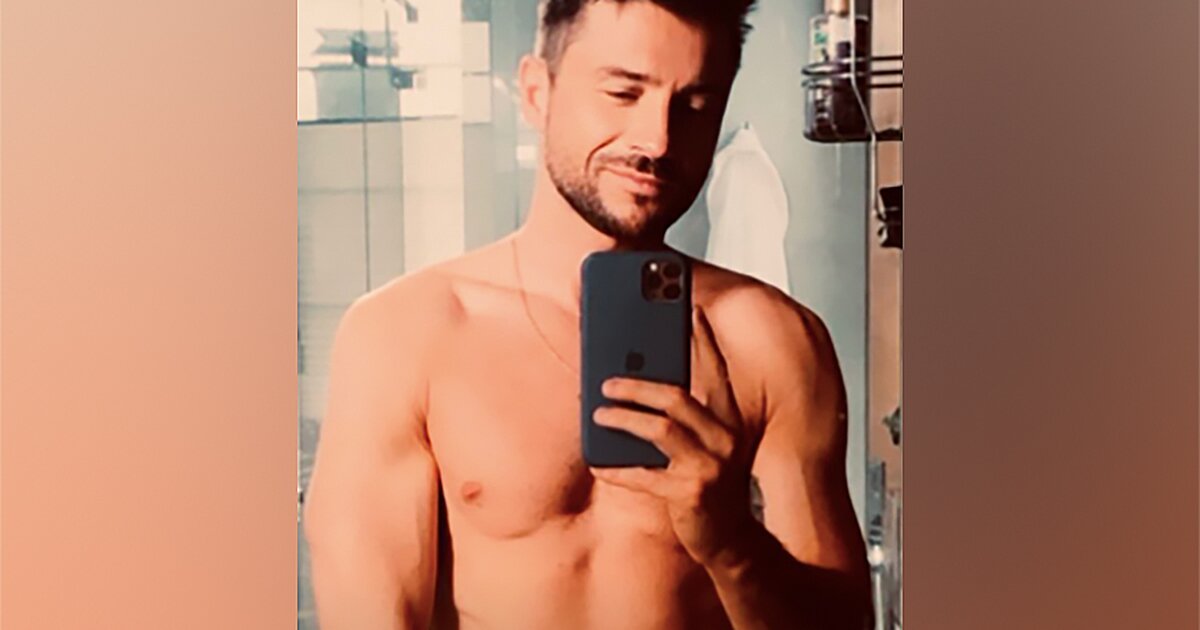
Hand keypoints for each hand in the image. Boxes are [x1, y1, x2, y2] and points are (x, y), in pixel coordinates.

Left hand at [590, 305, 755, 567]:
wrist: (732, 541)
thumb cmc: (710, 485)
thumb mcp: (706, 447)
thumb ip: (684, 419)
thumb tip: (637, 387)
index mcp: (730, 422)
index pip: (717, 373)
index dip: (703, 341)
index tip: (689, 310)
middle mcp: (726, 439)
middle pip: (678, 396)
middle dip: (638, 384)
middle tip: (606, 381)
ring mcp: (709, 467)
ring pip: (660, 429)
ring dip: (624, 418)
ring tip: (598, 412)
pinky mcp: (690, 494)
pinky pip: (644, 476)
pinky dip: (618, 469)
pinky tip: (599, 463)